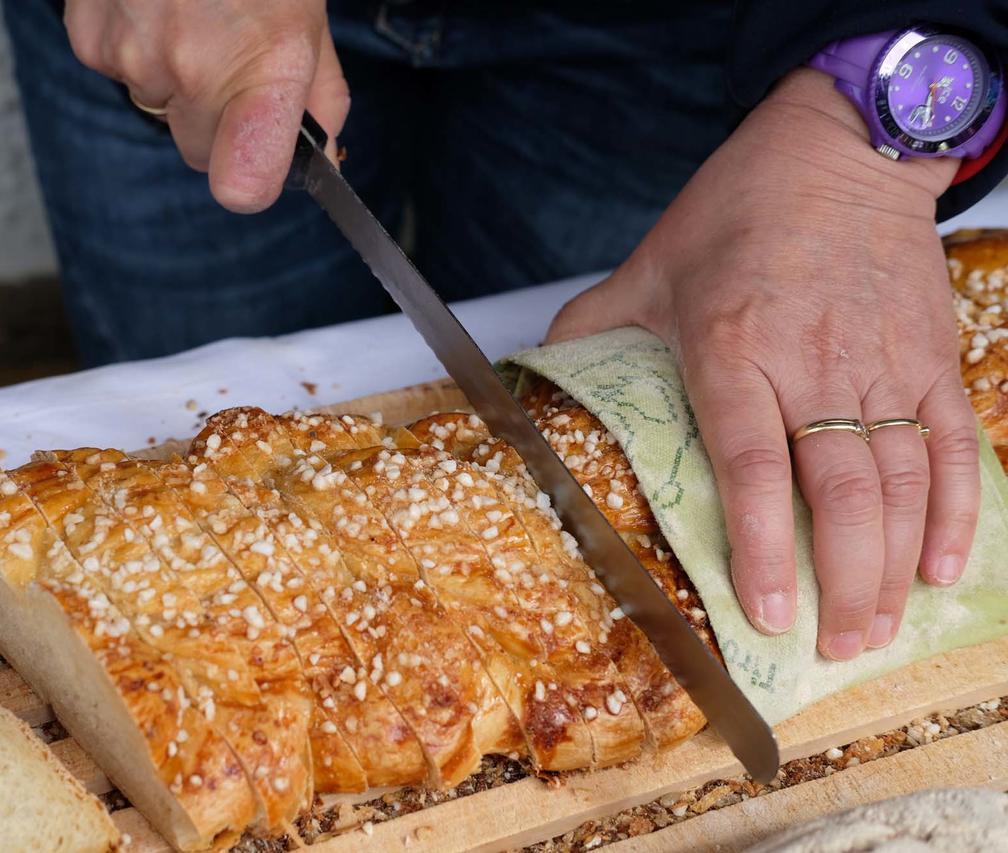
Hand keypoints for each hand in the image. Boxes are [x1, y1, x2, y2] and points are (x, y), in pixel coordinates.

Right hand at [63, 0, 347, 211]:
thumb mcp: (306, 19)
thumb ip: (316, 96)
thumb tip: (320, 158)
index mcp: (265, 66)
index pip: (244, 184)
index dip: (252, 183)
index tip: (259, 170)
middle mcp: (196, 70)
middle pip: (200, 154)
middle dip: (217, 123)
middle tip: (229, 58)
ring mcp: (136, 57)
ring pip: (159, 111)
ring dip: (175, 80)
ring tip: (191, 14)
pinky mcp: (92, 41)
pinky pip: (119, 74)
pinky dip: (135, 49)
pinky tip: (154, 4)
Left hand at [547, 68, 979, 660]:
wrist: (839, 147)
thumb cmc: (741, 206)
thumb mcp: (650, 265)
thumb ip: (594, 328)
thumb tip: (541, 371)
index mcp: (734, 348)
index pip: (752, 466)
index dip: (763, 547)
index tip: (767, 613)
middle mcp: (813, 365)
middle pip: (839, 493)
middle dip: (842, 582)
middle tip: (834, 647)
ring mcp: (880, 364)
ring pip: (901, 484)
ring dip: (894, 566)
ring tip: (877, 629)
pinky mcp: (929, 357)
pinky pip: (953, 445)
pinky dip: (958, 511)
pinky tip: (945, 567)